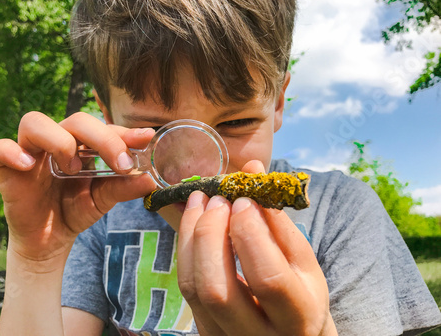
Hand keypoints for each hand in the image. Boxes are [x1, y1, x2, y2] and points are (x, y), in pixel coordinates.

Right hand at [0, 111, 156, 262]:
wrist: (48, 241)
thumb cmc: (74, 211)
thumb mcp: (102, 200)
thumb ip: (123, 188)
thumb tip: (150, 180)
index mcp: (81, 145)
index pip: (102, 128)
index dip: (123, 132)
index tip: (146, 139)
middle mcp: (55, 142)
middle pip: (75, 120)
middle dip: (102, 137)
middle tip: (120, 163)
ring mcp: (28, 152)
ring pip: (34, 122)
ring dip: (59, 140)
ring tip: (72, 167)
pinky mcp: (4, 169)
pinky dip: (8, 152)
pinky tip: (28, 165)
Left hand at [177, 160, 336, 335]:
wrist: (290, 335)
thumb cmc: (301, 292)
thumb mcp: (303, 260)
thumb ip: (276, 218)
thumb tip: (252, 170)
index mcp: (297, 318)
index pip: (267, 277)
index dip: (250, 233)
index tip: (243, 200)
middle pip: (217, 289)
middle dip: (211, 235)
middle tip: (217, 199)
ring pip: (193, 288)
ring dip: (191, 236)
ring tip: (201, 200)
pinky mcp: (204, 330)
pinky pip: (185, 287)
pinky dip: (186, 247)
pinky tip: (193, 220)